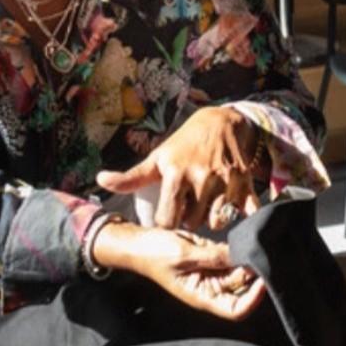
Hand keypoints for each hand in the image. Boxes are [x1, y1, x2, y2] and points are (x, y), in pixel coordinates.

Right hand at [93, 220, 265, 320]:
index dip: (253, 298)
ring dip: (244, 258)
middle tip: (258, 252)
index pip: (236, 309)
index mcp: (202, 295)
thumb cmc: (154, 253)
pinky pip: (227, 255)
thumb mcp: (183, 254)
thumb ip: (213, 256)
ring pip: (236, 270)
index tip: (262, 279)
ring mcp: (208, 271)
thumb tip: (241, 257)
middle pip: (240, 287)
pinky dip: (235, 248)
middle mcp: (209, 286)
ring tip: (252, 242)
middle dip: (251, 272)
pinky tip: (241, 238)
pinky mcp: (207, 256)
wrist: (137, 241)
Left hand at [97, 107, 260, 230]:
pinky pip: (244, 211)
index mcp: (175, 173)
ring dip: (212, 219)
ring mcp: (225, 179)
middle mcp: (200, 176)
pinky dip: (239, 213)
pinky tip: (230, 203)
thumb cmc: (183, 145)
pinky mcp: (245, 181)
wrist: (220, 122)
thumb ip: (132, 177)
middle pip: (193, 223)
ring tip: (206, 206)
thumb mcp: (157, 158)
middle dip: (189, 220)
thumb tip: (100, 181)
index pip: (167, 220)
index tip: (169, 215)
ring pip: (217, 221)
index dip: (167, 222)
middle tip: (188, 207)